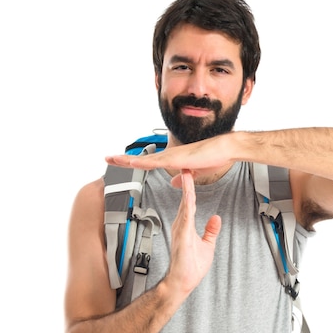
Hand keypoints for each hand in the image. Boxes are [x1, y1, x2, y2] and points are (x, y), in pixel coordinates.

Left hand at [106, 134, 235, 182]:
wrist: (224, 149)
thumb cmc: (214, 157)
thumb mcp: (195, 172)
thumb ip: (183, 177)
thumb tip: (174, 182)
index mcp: (171, 159)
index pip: (148, 162)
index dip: (134, 162)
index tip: (121, 162)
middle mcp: (167, 156)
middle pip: (141, 158)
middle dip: (124, 159)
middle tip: (107, 158)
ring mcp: (170, 156)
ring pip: (144, 159)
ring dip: (127, 159)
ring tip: (111, 159)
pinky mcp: (174, 159)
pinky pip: (154, 161)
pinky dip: (141, 161)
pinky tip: (130, 161)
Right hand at [164, 170, 221, 296]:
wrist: (182, 282)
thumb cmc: (190, 267)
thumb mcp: (207, 245)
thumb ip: (210, 231)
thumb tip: (216, 219)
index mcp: (185, 226)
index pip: (188, 202)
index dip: (190, 188)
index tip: (192, 175)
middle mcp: (180, 225)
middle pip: (185, 199)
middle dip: (186, 182)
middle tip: (187, 165)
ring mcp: (180, 229)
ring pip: (184, 204)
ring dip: (187, 189)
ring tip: (187, 174)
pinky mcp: (182, 236)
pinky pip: (185, 216)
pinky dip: (187, 204)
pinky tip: (189, 196)